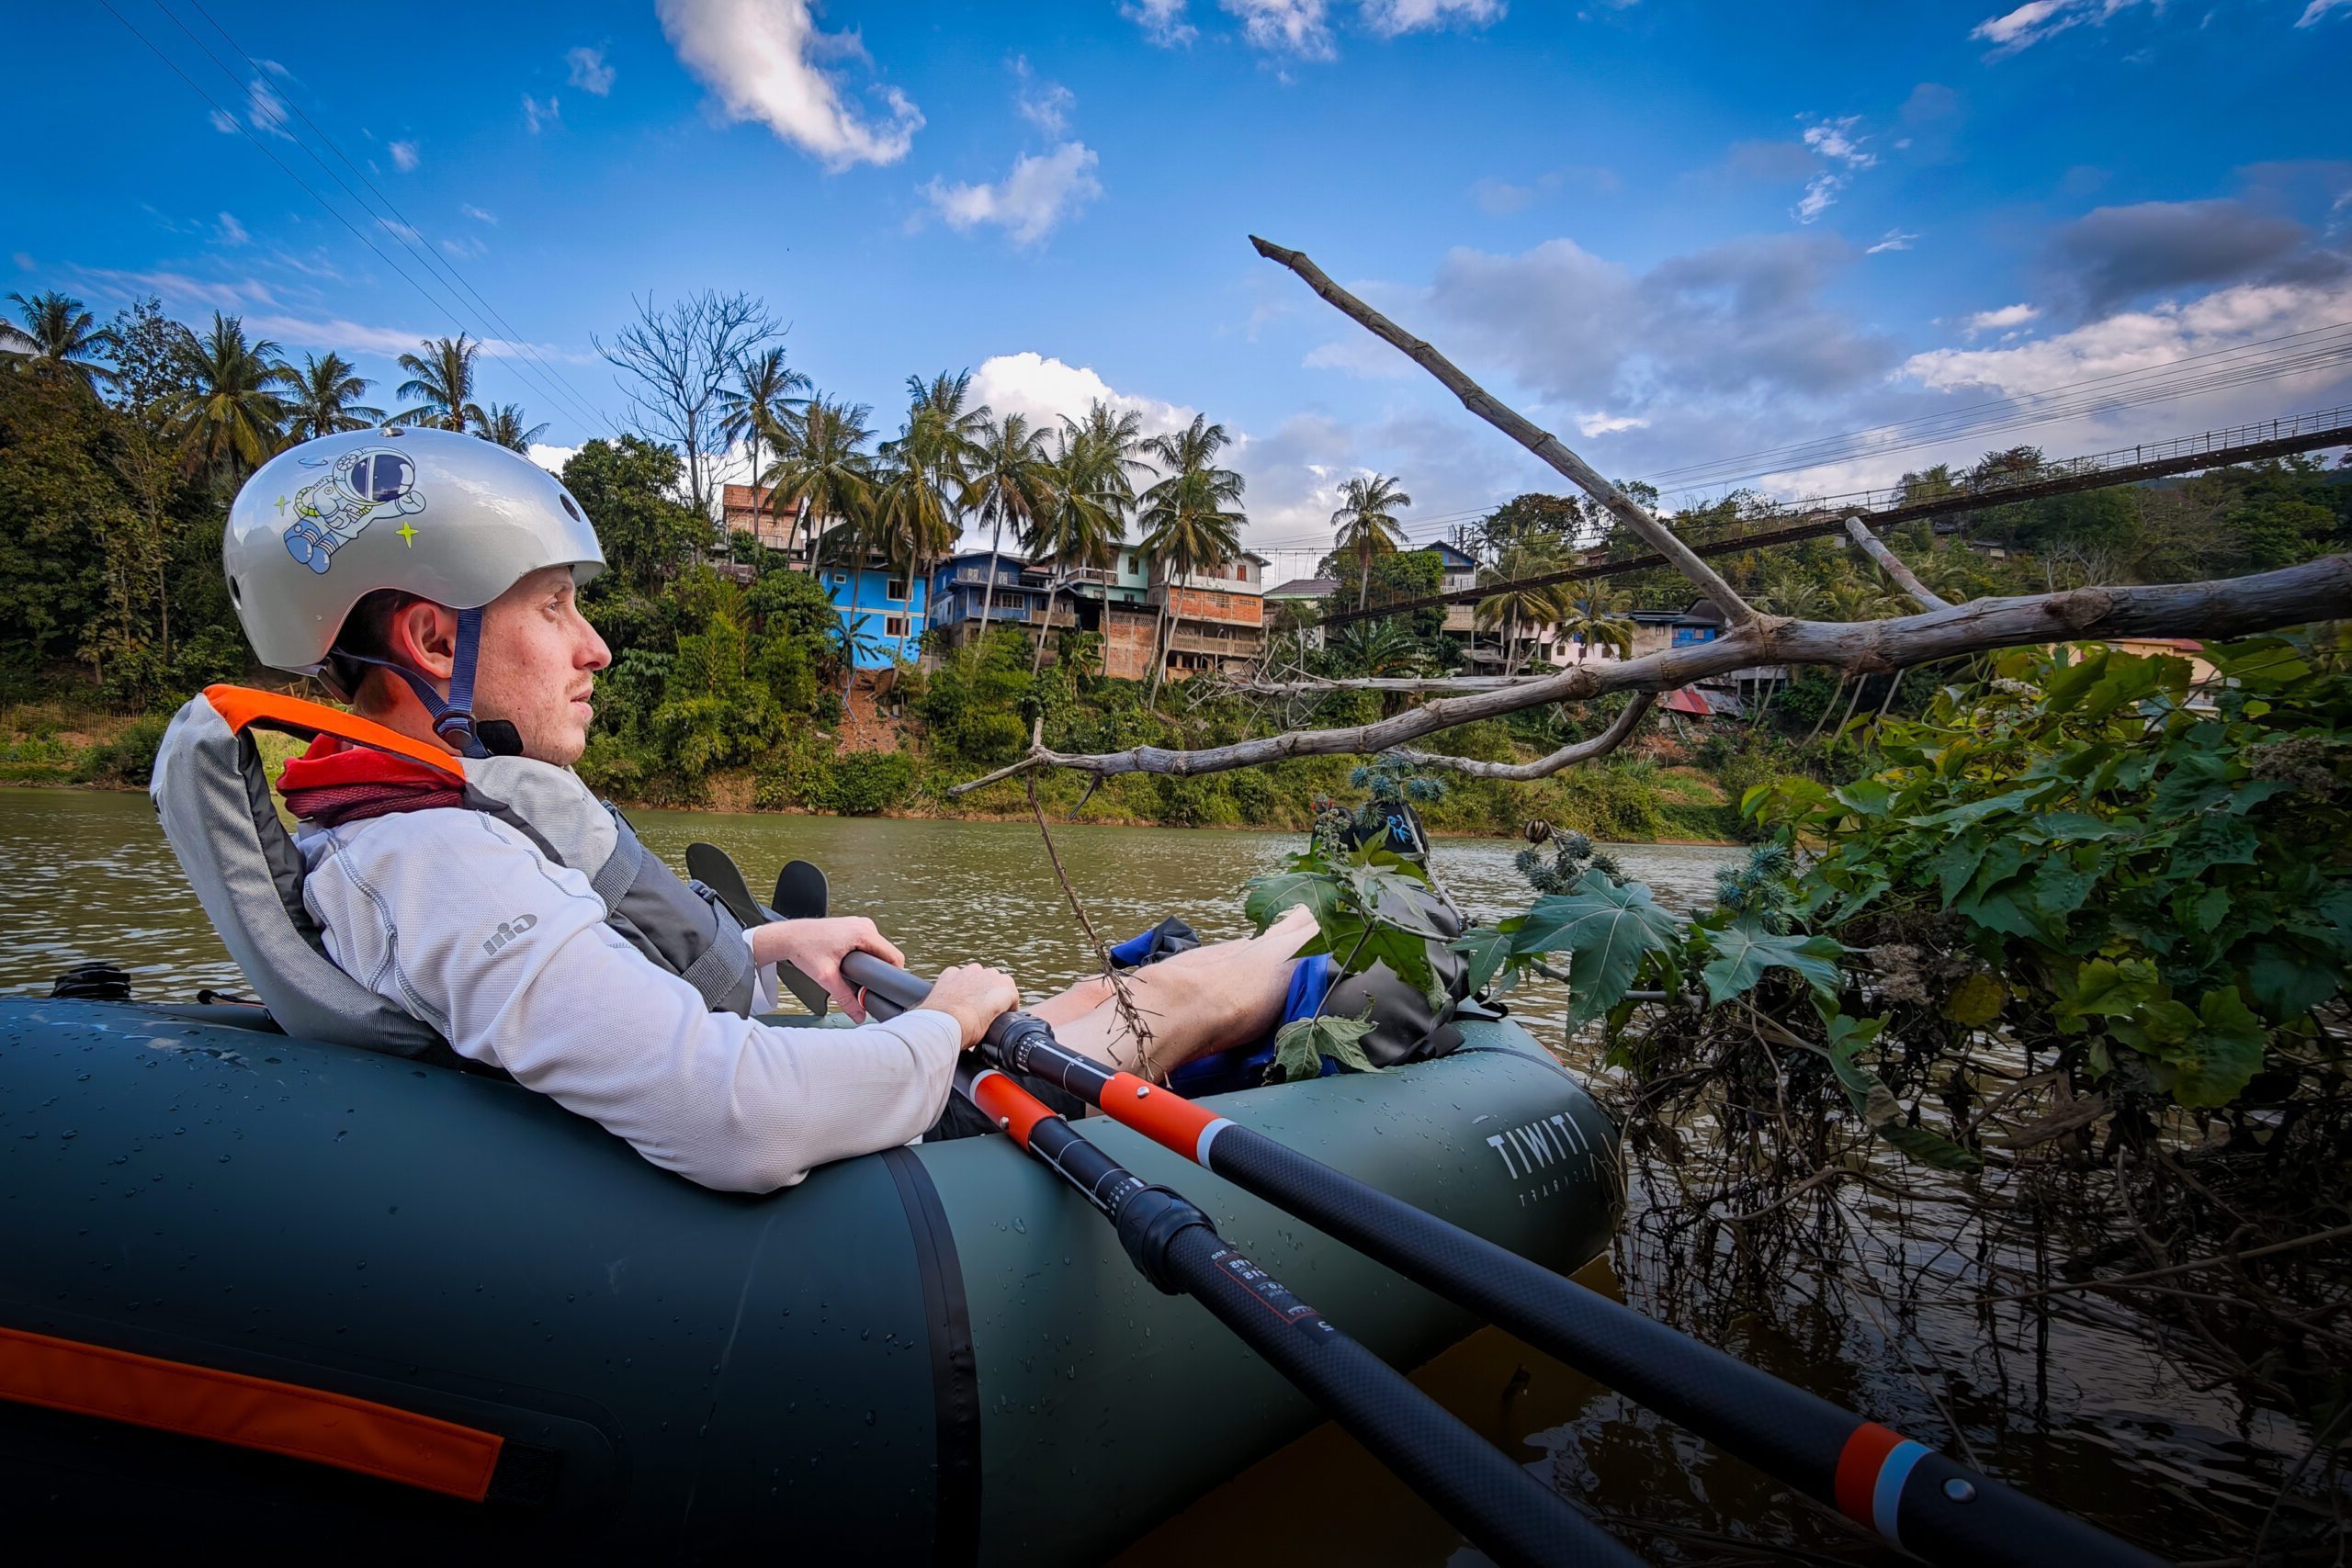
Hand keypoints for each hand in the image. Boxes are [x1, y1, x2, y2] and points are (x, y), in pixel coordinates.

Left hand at [750, 917, 905, 1021]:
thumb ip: (845, 998)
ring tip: (855, 974)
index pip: (894, 957)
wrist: (787, 937)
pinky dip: (864, 956)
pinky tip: (851, 965)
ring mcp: (858, 924)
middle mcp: (864, 925)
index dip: (892, 976)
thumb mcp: (825, 977)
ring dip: (871, 964)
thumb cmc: (802, 949)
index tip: (884, 988)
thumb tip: (859, 1014)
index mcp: (863, 932)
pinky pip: (868, 944)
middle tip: (864, 985)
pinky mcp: (852, 927)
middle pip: (886, 954)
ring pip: (877, 950)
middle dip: (879, 971)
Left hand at [921, 963, 1021, 1048]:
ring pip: (976, 975)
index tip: (1000, 1015)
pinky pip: (957, 976)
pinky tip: (953, 997)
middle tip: (982, 1010)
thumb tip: (990, 1016)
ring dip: (974, 985)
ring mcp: (969, 971)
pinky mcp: (951, 973)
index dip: (1006, 1007)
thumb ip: (995, 1013)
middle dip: (990, 993)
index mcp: (1005, 987)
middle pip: (994, 982)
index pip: (1011, 995)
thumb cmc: (969, 1028)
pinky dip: (956, 983)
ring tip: (966, 1002)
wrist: (942, 1026)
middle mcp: (989, 974)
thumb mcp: (992, 1025)